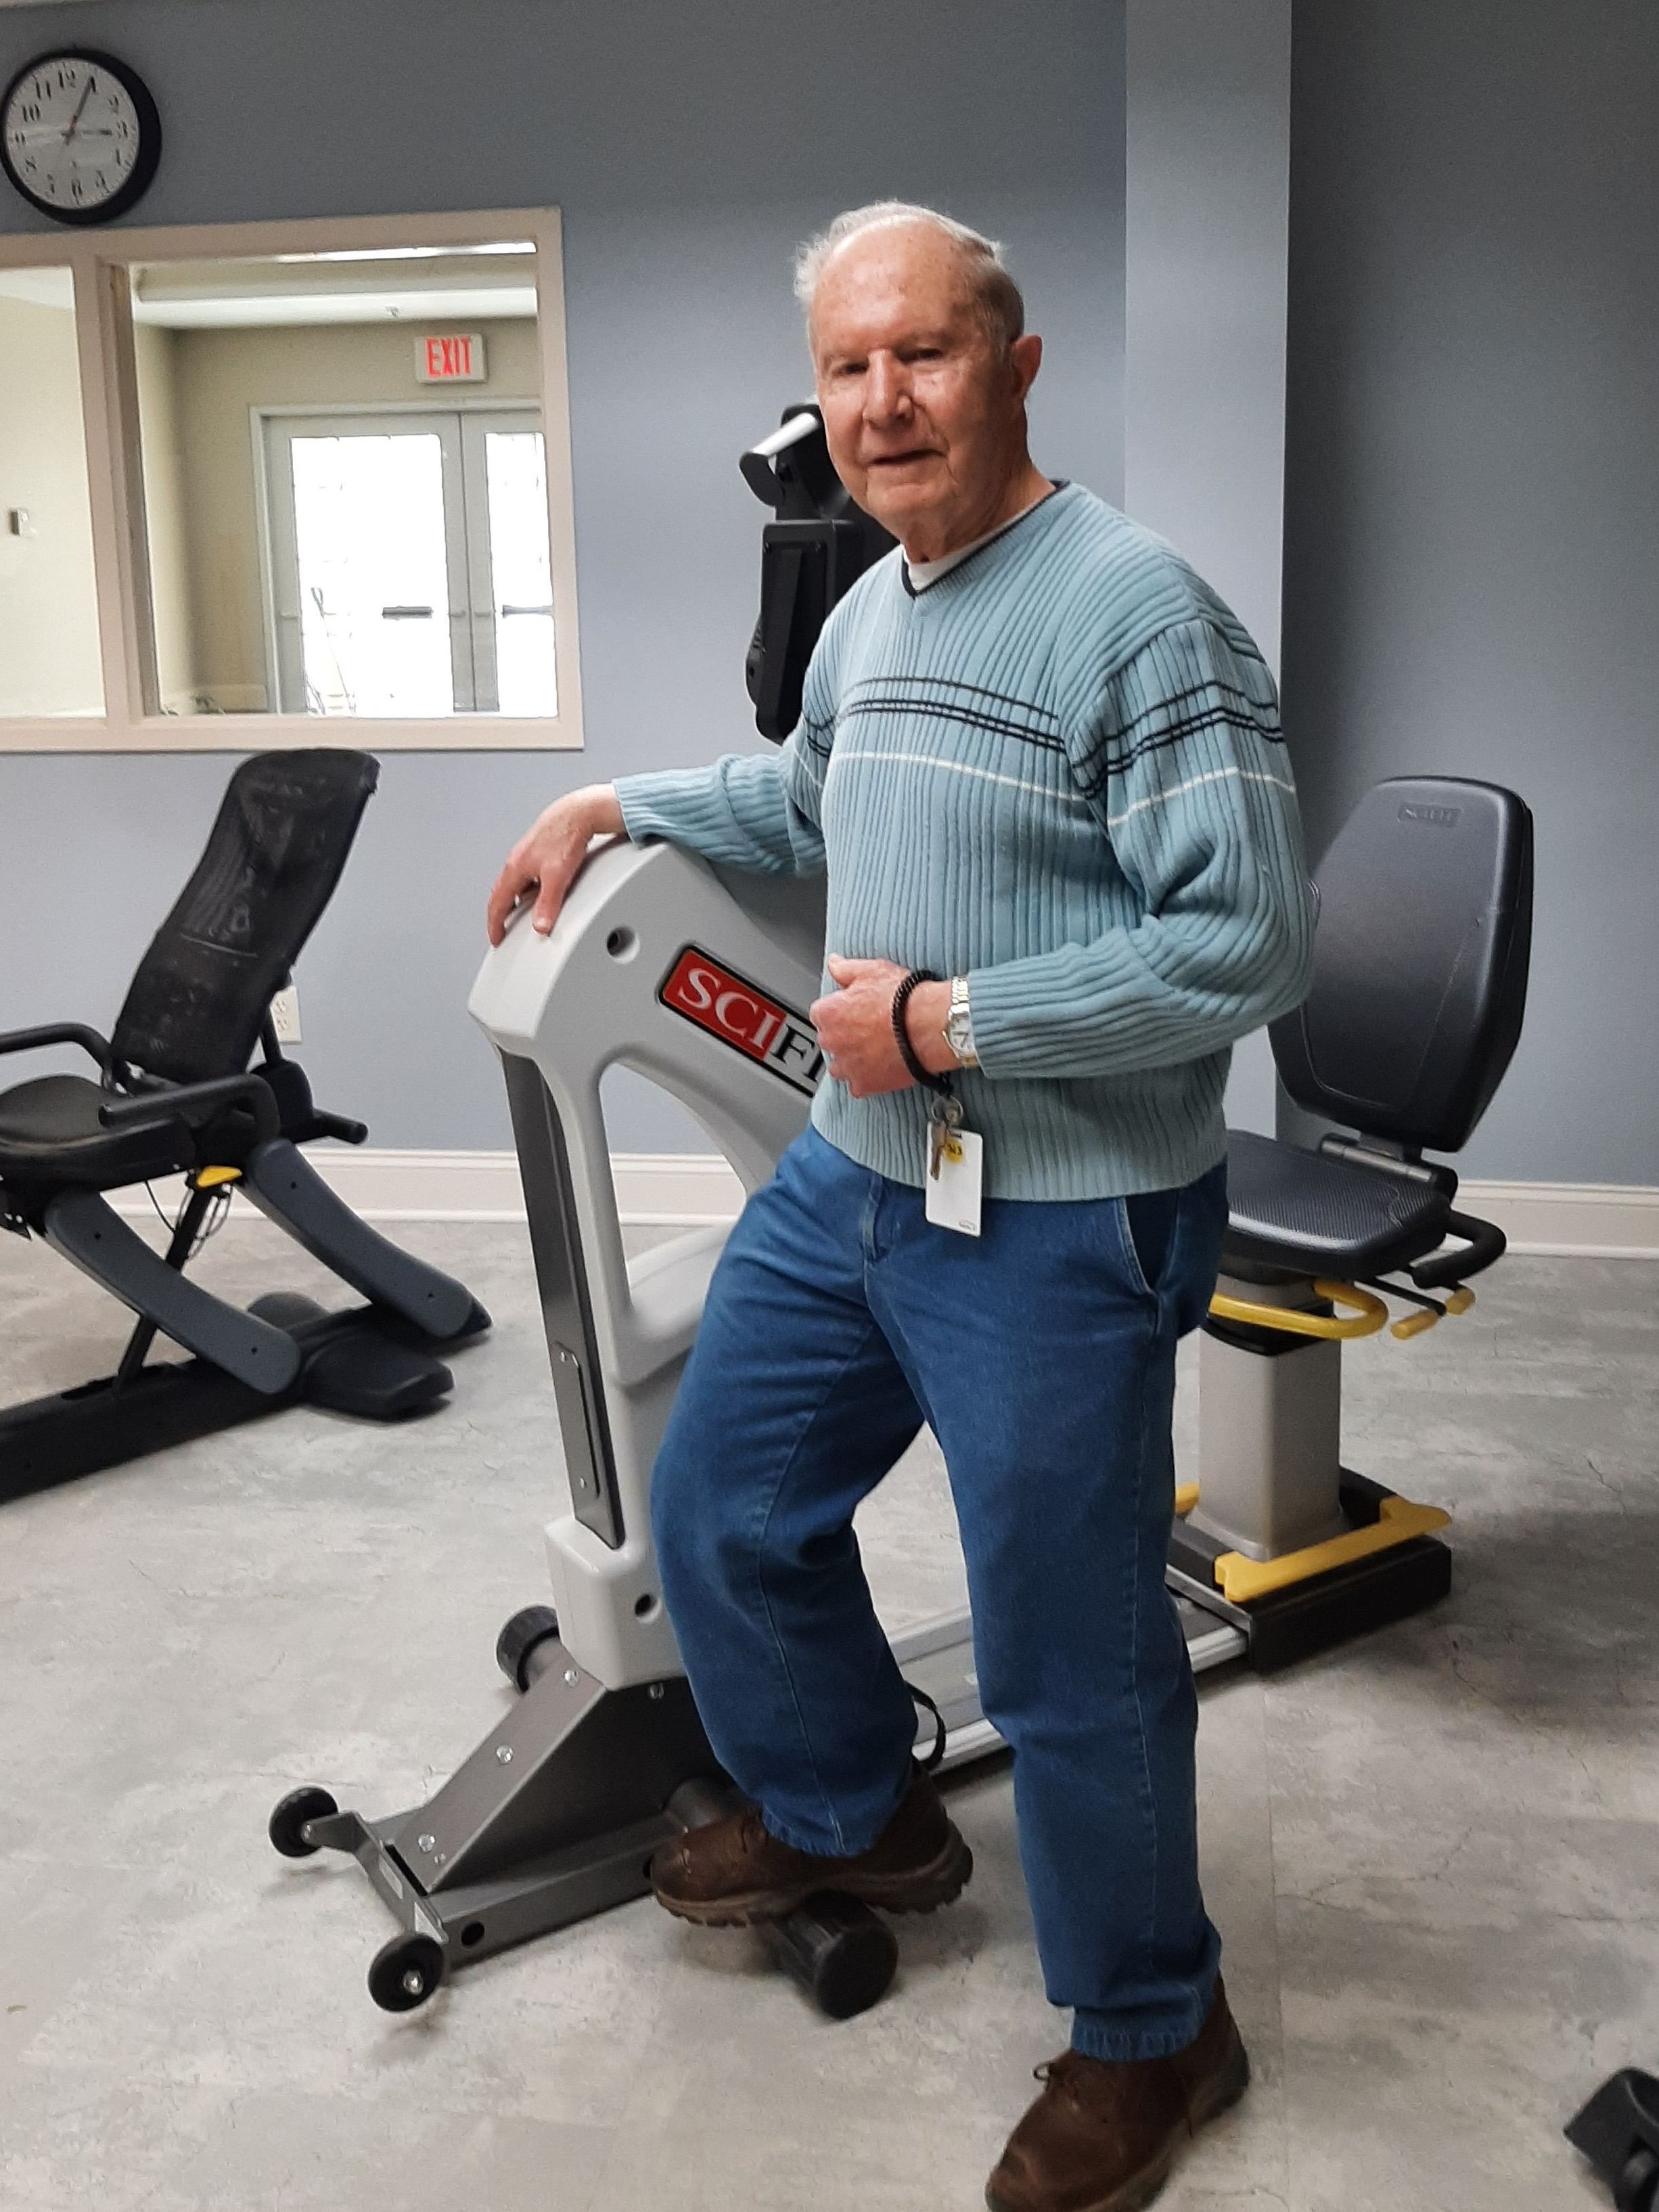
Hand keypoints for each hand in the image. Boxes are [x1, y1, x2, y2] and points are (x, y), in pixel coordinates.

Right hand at [486, 784, 624, 943]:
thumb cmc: (565, 837)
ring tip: (523, 915)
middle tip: (504, 930)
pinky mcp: (539, 850)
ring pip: (516, 884)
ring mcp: (527, 854)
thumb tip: (540, 927)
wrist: (577, 812)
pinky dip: (529, 889)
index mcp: (515, 868)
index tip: (495, 938)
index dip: (495, 924)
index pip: (498, 903)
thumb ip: (548, 904)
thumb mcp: (557, 877)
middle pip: (503, 893)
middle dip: (502, 914)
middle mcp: (517, 861)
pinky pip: (529, 876)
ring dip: (516, 901)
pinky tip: (541, 892)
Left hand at [809, 958, 954, 1096]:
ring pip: (840, 1067)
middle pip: (830, 1040)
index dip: (839, 1011)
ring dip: (851, 1060)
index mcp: (829, 1013)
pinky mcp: (864, 1084)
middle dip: (844, 1036)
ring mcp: (847, 1066)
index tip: (852, 1011)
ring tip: (874, 1051)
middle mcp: (832, 1041)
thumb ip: (846, 969)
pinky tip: (881, 1068)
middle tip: (869, 1029)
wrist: (929, 1025)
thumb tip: (833, 964)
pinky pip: (858, 1086)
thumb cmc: (903, 998)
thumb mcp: (872, 970)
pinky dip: (867, 1079)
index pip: (820, 1013)